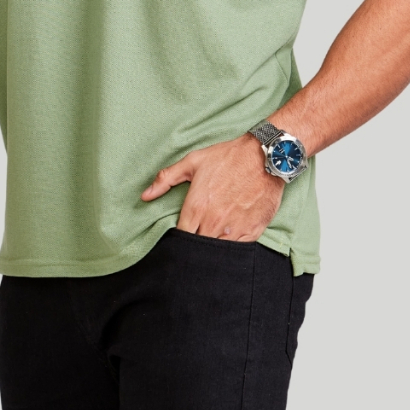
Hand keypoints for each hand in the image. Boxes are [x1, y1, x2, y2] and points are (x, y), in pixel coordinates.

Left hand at [141, 133, 284, 240]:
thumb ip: (166, 179)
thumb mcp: (193, 162)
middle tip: (194, 241)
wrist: (264, 157)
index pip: (180, 237)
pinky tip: (228, 243)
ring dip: (212, 250)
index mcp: (196, 207)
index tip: (179, 238)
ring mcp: (234, 230)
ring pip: (217, 252)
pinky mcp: (252, 232)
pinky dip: (231, 249)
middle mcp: (214, 222)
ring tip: (210, 241)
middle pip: (197, 247)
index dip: (178, 240)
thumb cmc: (227, 158)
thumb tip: (145, 196)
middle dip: (193, 247)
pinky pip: (237, 251)